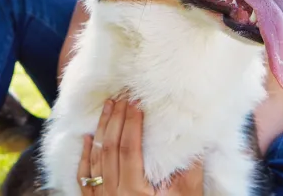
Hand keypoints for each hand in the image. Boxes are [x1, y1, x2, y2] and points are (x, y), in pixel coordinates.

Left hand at [77, 96, 204, 195]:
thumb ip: (190, 172)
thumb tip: (197, 142)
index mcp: (135, 191)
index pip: (129, 148)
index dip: (131, 123)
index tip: (135, 102)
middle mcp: (114, 194)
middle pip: (110, 148)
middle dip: (115, 119)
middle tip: (120, 96)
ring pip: (96, 159)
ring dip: (101, 131)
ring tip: (107, 107)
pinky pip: (85, 177)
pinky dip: (85, 156)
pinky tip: (88, 139)